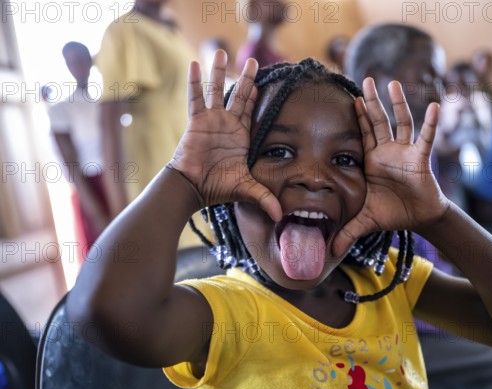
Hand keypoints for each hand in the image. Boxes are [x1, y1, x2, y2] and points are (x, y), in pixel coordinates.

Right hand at [169, 50, 281, 220]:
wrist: (193, 188)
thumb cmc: (218, 187)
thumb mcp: (247, 189)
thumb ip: (265, 198)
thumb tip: (280, 217)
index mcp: (241, 136)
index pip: (252, 111)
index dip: (257, 96)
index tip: (265, 81)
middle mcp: (228, 124)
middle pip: (239, 96)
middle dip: (246, 79)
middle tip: (253, 61)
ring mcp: (212, 120)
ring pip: (216, 90)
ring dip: (219, 72)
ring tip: (220, 51)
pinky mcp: (197, 121)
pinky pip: (196, 97)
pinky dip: (196, 82)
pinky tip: (195, 64)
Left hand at [333, 79, 449, 255]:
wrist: (418, 218)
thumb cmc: (392, 213)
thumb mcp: (365, 220)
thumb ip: (346, 232)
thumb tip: (328, 252)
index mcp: (371, 161)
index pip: (362, 134)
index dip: (356, 117)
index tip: (349, 98)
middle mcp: (387, 152)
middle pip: (378, 122)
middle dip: (371, 102)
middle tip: (364, 79)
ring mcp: (404, 153)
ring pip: (400, 123)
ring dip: (397, 104)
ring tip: (392, 84)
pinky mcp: (420, 159)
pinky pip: (425, 138)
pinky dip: (430, 123)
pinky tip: (434, 105)